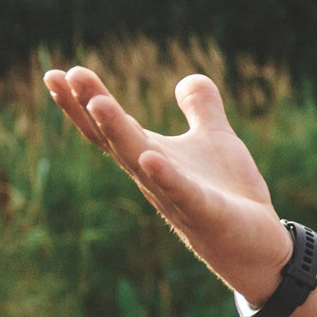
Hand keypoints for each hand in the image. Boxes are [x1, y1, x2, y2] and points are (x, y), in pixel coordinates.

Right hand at [42, 67, 293, 299]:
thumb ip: (202, 108)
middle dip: (87, 108)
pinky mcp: (205, 212)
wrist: (257, 244)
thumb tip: (188, 79)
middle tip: (62, 76)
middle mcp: (154, 175)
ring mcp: (176, 195)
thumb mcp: (217, 139)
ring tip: (98, 101)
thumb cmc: (229, 193)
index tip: (60, 72)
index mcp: (152, 155)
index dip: (84, 101)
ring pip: (138, 162)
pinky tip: (151, 157)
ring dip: (118, 132)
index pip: (111, 126)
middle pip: (113, 139)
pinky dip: (165, 176)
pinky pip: (181, 192)